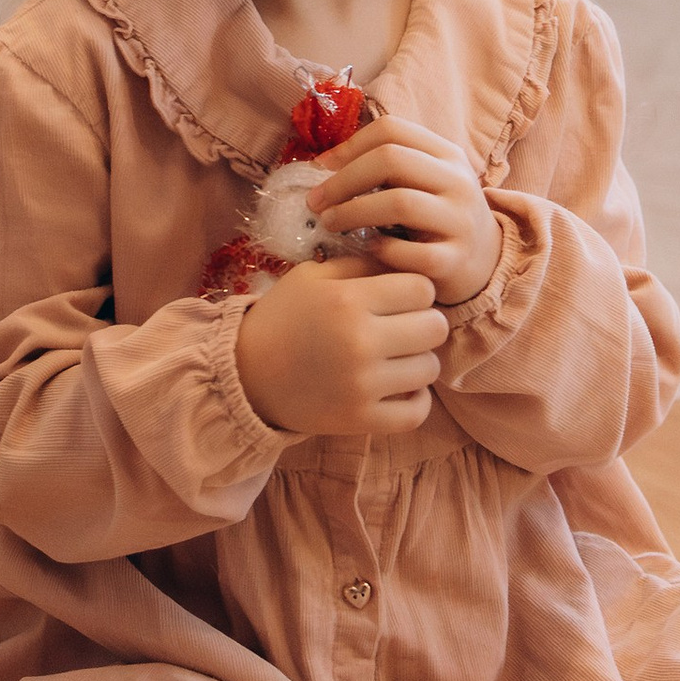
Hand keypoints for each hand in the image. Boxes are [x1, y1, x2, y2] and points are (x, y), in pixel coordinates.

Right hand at [236, 250, 446, 438]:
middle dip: (424, 322)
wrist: (244, 374)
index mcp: (347, 301)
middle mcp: (359, 342)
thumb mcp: (313, 276)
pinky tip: (400, 387)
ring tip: (397, 357)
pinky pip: (417, 412)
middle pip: (435, 327)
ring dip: (419, 361)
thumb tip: (403, 261)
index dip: (415, 290)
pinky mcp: (359, 420)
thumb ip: (360, 265)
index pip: (422, 288)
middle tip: (404, 327)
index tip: (399, 297)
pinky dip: (416, 400)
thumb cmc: (282, 317)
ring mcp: (361, 385)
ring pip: (430, 368)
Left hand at [307, 114, 506, 309]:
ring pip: (399, 202)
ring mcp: (460, 221)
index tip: (321, 167)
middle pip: (391, 159)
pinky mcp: (454, 261)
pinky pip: (409, 252)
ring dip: (353, 212)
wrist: (485, 261)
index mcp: (447, 154)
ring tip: (329, 223)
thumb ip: (388, 166)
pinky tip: (369, 250)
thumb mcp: (425, 180)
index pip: (391, 129)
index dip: (350, 145)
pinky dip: (381, 250)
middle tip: (315, 201)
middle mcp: (458, 181)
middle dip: (343, 179)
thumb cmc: (438, 216)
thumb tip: (324, 163)